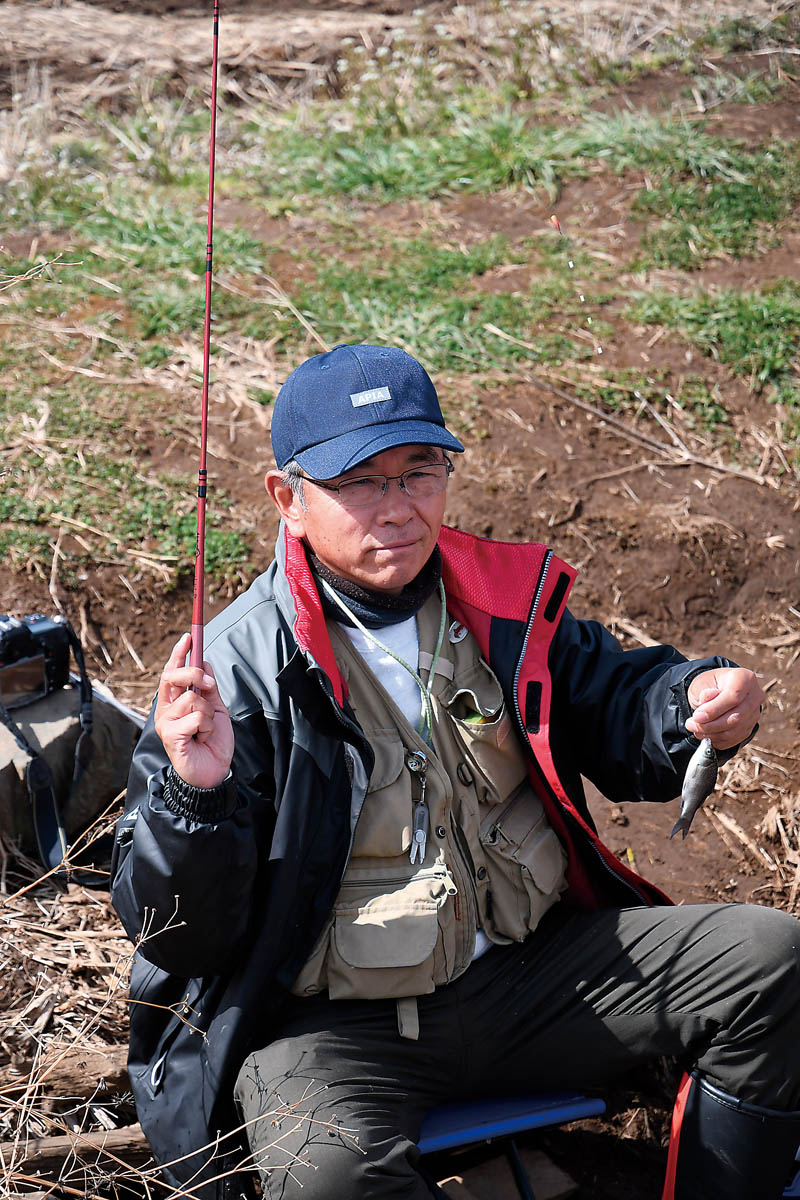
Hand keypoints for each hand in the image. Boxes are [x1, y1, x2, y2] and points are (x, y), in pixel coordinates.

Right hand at [153, 633, 234, 788]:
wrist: (214, 772)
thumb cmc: (212, 743)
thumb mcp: (216, 710)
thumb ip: (209, 689)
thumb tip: (205, 663)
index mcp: (175, 701)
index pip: (173, 672)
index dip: (179, 653)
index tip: (188, 637)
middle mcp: (165, 709)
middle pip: (173, 677)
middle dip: (194, 674)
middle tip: (210, 687)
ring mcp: (165, 722)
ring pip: (191, 698)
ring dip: (208, 713)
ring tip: (206, 729)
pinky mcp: (169, 735)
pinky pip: (194, 717)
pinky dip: (206, 725)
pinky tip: (202, 737)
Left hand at [686, 666, 762, 750]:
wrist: (718, 690)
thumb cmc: (710, 684)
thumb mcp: (702, 683)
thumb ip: (704, 692)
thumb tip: (706, 700)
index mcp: (744, 678)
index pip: (733, 697)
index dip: (714, 709)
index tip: (697, 716)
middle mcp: (754, 696)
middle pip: (736, 717)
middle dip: (710, 725)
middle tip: (691, 725)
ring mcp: (754, 713)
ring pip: (735, 730)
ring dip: (712, 734)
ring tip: (696, 729)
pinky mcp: (750, 726)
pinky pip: (734, 739)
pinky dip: (718, 740)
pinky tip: (706, 734)